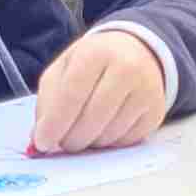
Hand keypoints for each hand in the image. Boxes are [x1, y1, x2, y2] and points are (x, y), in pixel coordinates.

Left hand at [32, 28, 171, 154]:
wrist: (138, 52)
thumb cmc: (94, 63)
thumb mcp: (65, 68)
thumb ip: (47, 101)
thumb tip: (40, 139)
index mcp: (96, 52)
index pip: (72, 94)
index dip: (55, 123)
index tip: (43, 142)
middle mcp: (126, 68)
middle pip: (92, 119)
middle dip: (71, 139)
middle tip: (62, 142)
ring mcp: (145, 90)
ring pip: (109, 134)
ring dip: (90, 142)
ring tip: (84, 130)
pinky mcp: (155, 111)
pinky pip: (126, 141)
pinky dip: (109, 143)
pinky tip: (104, 128)